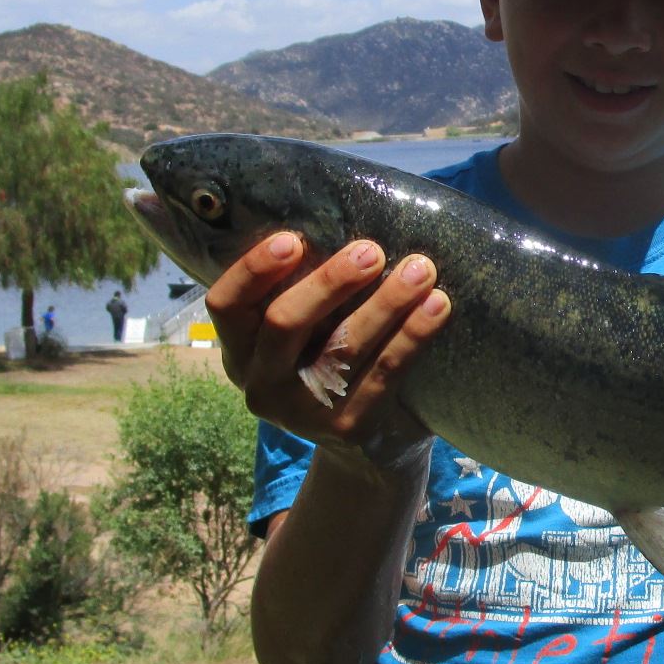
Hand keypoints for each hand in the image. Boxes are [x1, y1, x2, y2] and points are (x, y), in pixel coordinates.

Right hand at [204, 230, 451, 467]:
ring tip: (421, 269)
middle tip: (372, 251)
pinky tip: (438, 306)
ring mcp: (301, 413)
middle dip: (330, 282)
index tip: (292, 239)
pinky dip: (414, 335)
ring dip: (386, 302)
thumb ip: (308, 292)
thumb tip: (341, 216)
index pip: (225, 304)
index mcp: (240, 351)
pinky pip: (384, 373)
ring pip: (342, 347)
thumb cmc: (336, 362)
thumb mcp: (307, 333)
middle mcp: (260, 384)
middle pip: (284, 323)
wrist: (368, 447)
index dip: (253, 270)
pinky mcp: (347, 428)